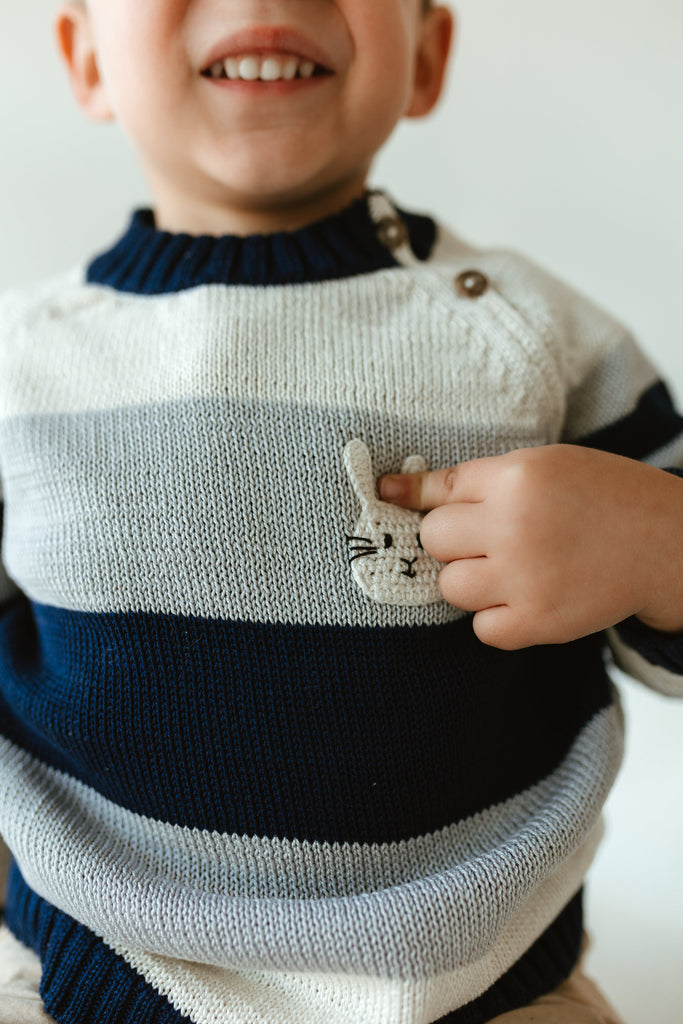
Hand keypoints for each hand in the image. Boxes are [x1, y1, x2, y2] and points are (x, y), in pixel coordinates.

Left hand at [379, 445, 682, 649]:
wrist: (664, 542)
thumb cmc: (599, 495)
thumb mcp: (540, 465)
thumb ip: (468, 478)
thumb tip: (388, 489)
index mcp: (515, 479)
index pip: (435, 495)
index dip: (432, 504)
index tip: (397, 502)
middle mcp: (515, 527)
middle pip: (433, 540)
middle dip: (453, 540)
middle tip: (490, 538)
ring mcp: (527, 579)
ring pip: (449, 587)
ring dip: (471, 580)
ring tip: (509, 568)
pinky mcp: (540, 622)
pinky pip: (482, 628)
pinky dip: (496, 618)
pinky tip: (523, 596)